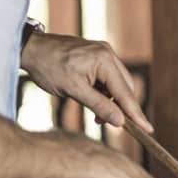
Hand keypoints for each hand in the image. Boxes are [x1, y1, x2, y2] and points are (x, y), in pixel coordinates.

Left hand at [20, 33, 150, 131]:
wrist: (30, 48)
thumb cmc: (48, 67)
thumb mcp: (73, 90)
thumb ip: (98, 106)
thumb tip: (119, 122)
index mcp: (104, 60)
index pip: (124, 92)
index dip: (135, 113)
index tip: (147, 129)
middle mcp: (108, 53)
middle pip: (125, 87)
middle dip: (120, 107)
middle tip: (108, 124)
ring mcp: (103, 52)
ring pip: (117, 82)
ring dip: (111, 100)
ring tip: (97, 114)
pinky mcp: (97, 55)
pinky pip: (108, 76)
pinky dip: (104, 91)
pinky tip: (94, 99)